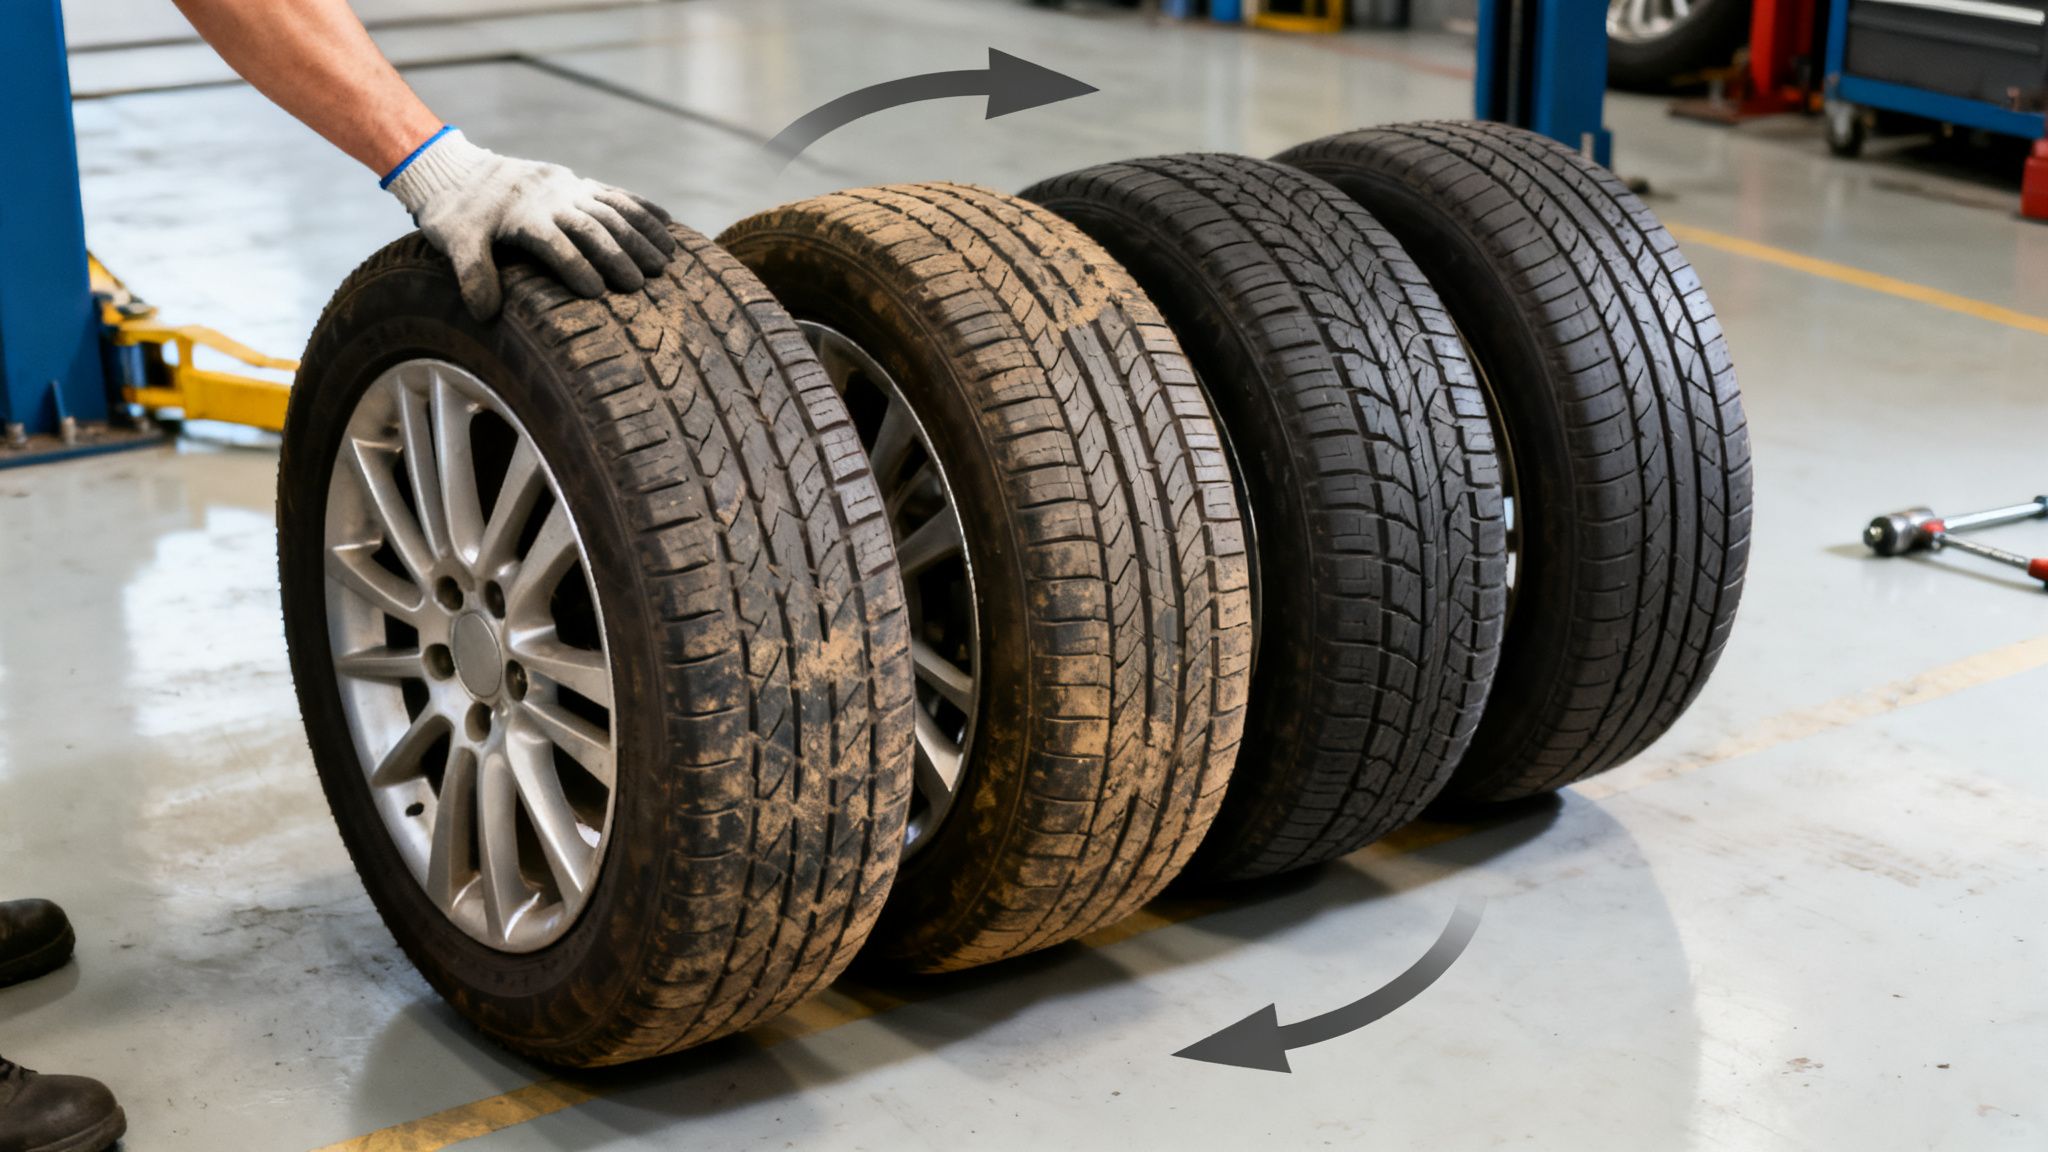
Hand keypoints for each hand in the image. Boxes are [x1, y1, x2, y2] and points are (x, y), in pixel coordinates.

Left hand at [385, 128, 676, 319]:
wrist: (457, 170)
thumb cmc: (456, 215)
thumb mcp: (454, 242)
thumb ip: (471, 274)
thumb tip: (485, 313)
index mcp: (520, 215)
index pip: (553, 242)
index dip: (574, 265)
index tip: (597, 292)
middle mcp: (550, 198)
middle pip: (591, 226)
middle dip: (618, 254)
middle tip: (640, 284)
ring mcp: (568, 187)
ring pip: (611, 209)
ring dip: (641, 234)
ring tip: (665, 262)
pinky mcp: (578, 182)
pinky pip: (616, 193)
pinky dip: (644, 208)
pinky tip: (668, 225)